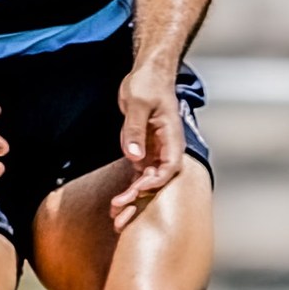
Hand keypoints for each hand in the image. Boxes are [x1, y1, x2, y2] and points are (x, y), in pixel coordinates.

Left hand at [109, 61, 185, 229]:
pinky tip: (116, 203)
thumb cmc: (148, 83)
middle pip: (158, 180)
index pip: (171, 167)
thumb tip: (133, 156)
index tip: (138, 189)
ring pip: (147, 181)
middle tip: (121, 213)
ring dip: (133, 199)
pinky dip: (129, 188)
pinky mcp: (143, 150)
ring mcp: (154, 151)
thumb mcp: (138, 103)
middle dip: (141, 199)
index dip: (156, 182)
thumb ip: (134, 130)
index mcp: (172, 137)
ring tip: (116, 215)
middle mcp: (165, 148)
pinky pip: (137, 174)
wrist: (147, 74)